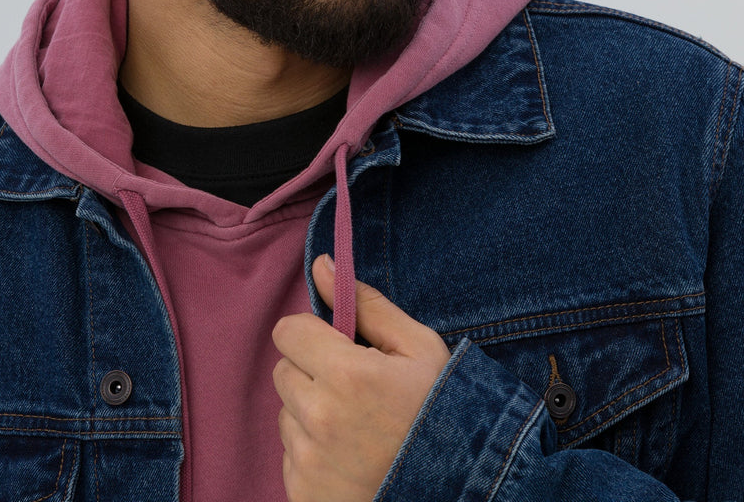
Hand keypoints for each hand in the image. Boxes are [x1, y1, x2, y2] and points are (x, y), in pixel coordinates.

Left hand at [272, 254, 451, 501]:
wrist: (459, 488)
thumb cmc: (441, 412)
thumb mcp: (419, 348)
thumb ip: (366, 304)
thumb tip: (323, 265)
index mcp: (347, 374)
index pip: (288, 332)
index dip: (312, 334)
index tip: (337, 347)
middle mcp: (320, 418)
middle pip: (284, 371)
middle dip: (312, 372)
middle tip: (354, 390)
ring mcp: (309, 462)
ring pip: (287, 414)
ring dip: (311, 413)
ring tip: (357, 427)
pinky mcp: (302, 495)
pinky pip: (290, 456)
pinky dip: (313, 453)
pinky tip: (351, 457)